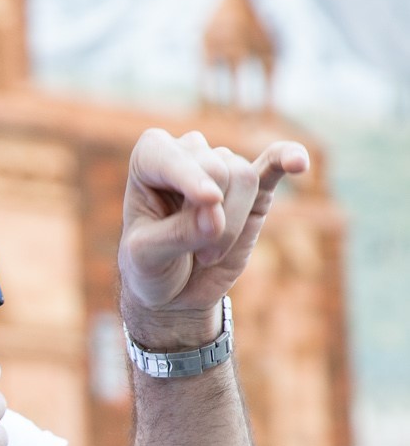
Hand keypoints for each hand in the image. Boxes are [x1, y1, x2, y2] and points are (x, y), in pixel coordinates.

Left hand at [119, 128, 308, 347]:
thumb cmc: (150, 267)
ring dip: (232, 225)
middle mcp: (188, 154)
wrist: (175, 290)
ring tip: (208, 254)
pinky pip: (273, 162)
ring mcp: (223, 169)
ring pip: (243, 178)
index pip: (173, 155)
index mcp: (150, 160)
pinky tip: (299, 162)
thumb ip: (178, 232)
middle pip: (217, 168)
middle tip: (197, 254)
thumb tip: (217, 215)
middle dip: (212, 217)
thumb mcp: (147, 257)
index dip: (192, 176)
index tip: (209, 200)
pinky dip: (287, 158)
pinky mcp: (254, 189)